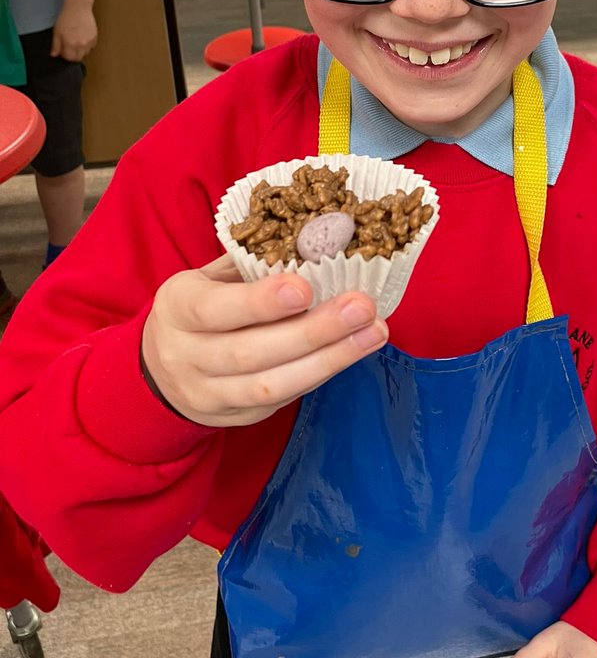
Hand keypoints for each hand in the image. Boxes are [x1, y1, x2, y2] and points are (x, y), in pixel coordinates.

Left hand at [51, 2, 97, 61]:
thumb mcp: (57, 32)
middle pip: (78, 58)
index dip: (65, 55)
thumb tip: (54, 54)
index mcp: (71, 44)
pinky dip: (87, 45)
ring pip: (86, 53)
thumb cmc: (67, 17)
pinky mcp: (95, 37)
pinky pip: (91, 46)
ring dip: (80, 51)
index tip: (63, 51)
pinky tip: (82, 37)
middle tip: (69, 47)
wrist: (78, 8)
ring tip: (76, 42)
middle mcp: (81, 45)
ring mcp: (89, 41)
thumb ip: (55, 45)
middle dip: (73, 55)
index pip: (69, 58)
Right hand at [141, 253, 388, 426]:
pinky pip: (284, 398)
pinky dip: (322, 372)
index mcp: (178, 309)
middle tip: (363, 306)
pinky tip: (354, 349)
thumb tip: (317, 240)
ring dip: (330, 359)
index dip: (260, 302)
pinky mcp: (236, 417)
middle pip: (251, 352)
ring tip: (374, 332)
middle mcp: (186, 356)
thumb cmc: (203, 306)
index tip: (304, 288)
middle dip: (313, 331)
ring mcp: (209, 394)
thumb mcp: (209, 278)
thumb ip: (252, 265)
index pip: (216, 309)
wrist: (160, 368)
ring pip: (271, 385)